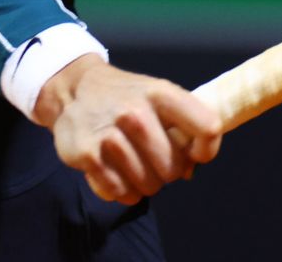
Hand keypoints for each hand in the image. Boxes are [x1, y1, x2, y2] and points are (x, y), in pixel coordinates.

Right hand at [34, 57, 222, 204]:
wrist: (74, 89)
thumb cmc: (126, 97)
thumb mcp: (157, 97)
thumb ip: (181, 127)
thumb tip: (190, 169)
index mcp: (161, 93)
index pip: (207, 127)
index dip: (206, 149)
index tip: (194, 154)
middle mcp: (135, 112)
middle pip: (173, 169)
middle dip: (166, 172)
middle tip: (151, 158)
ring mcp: (110, 135)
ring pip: (148, 186)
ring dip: (142, 183)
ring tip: (131, 163)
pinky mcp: (88, 156)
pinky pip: (120, 193)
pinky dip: (121, 190)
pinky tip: (114, 172)